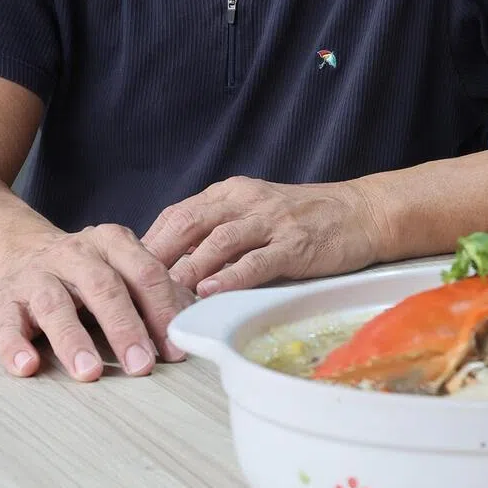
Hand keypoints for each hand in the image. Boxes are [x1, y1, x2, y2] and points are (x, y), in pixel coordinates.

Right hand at [0, 223, 194, 382]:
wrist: (12, 251)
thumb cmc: (81, 270)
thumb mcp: (118, 267)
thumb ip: (154, 291)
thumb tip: (196, 321)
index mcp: (111, 243)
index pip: (145, 272)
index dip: (162, 310)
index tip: (176, 349)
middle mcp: (74, 254)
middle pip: (103, 287)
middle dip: (125, 328)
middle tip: (142, 366)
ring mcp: (36, 276)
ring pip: (55, 304)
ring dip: (73, 340)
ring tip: (89, 373)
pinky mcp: (2, 300)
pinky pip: (7, 323)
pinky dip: (15, 345)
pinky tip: (27, 366)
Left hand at [142, 177, 383, 295]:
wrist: (362, 212)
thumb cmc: (305, 218)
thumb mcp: (256, 213)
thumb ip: (220, 231)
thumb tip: (175, 265)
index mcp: (232, 193)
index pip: (179, 214)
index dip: (150, 241)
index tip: (126, 269)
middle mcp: (246, 201)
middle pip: (189, 223)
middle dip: (158, 255)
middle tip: (131, 285)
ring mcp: (271, 221)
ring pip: (218, 241)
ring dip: (188, 269)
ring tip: (163, 295)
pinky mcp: (295, 244)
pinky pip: (257, 260)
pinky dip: (230, 276)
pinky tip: (211, 292)